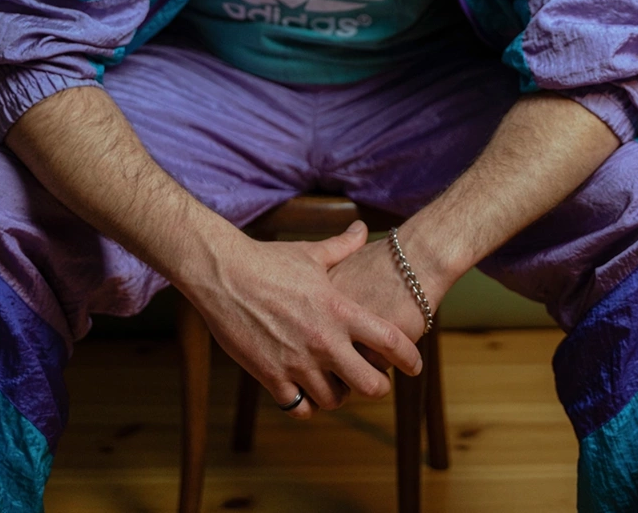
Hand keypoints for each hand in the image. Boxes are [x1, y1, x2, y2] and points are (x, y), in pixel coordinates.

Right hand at [187, 220, 422, 418]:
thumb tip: (361, 228)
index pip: (390, 341)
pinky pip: (299, 407)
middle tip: (375, 381)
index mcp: (339, 310)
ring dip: (340, 395)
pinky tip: (306, 391)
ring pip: (334, 400)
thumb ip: (343, 246)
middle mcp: (323, 340)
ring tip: (338, 384)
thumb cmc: (268, 260)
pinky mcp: (270, 376)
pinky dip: (306, 404)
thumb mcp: (311, 252)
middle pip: (369, 384)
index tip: (414, 366)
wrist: (223, 274)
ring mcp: (297, 362)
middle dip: (377, 386)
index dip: (408, 358)